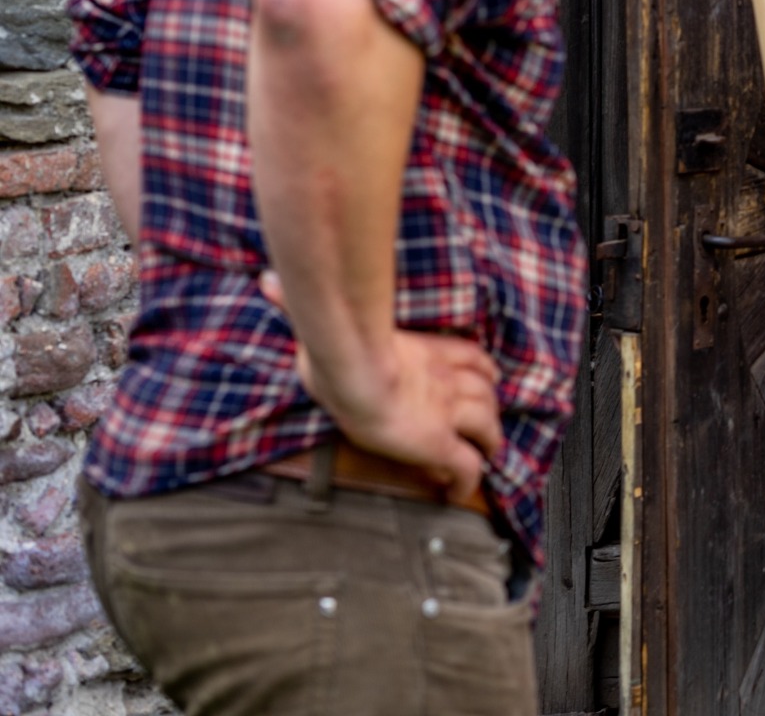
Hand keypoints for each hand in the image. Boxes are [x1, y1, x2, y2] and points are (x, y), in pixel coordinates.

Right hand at [260, 272, 502, 501]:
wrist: (352, 372)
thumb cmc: (337, 344)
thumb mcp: (327, 319)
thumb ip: (301, 302)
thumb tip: (266, 279)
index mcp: (426, 351)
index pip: (470, 356)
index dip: (482, 369)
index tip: (485, 377)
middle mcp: (445, 380)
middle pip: (487, 390)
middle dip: (490, 404)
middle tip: (487, 419)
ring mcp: (446, 412)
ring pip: (487, 426)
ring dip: (489, 440)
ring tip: (486, 453)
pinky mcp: (440, 444)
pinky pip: (467, 468)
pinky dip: (466, 482)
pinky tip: (455, 493)